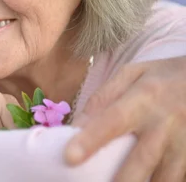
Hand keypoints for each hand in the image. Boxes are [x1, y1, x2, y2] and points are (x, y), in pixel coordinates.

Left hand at [65, 57, 185, 181]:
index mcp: (144, 97)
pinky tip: (148, 181)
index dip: (90, 140)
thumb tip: (76, 126)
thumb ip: (103, 98)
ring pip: (165, 178)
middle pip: (141, 161)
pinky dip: (166, 181)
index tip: (69, 157)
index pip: (113, 119)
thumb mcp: (132, 74)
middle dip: (122, 180)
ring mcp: (185, 142)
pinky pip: (181, 176)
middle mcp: (165, 122)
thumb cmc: (165, 77)